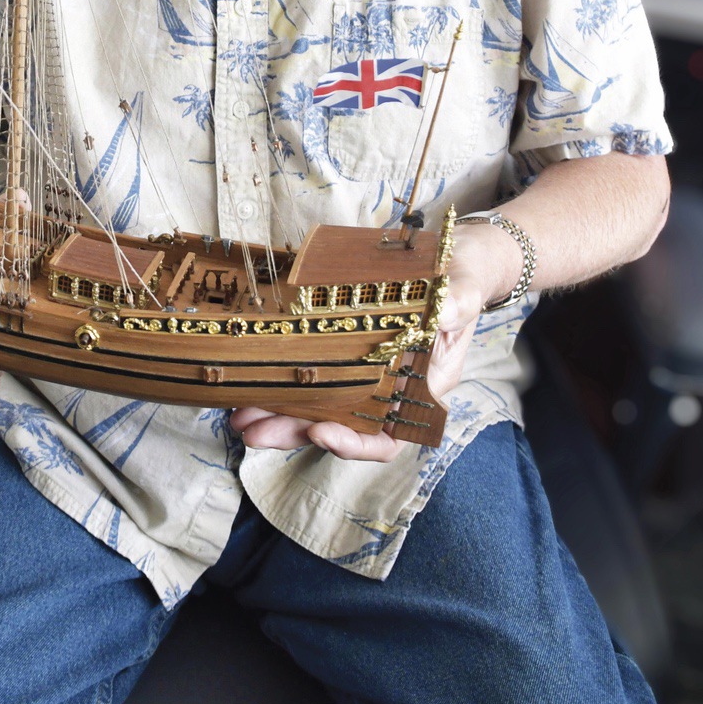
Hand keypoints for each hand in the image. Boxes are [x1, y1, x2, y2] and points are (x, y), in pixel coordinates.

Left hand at [230, 222, 520, 459]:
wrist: (453, 260)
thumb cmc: (463, 281)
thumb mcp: (464, 291)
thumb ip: (455, 307)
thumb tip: (442, 313)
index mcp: (420, 389)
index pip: (387, 438)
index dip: (353, 443)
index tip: (319, 431)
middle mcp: (387, 390)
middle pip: (338, 427)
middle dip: (293, 431)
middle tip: (252, 432)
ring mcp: (363, 372)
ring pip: (317, 406)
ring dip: (277, 413)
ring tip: (239, 416)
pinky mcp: (343, 350)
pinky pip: (312, 373)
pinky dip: (282, 379)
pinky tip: (251, 378)